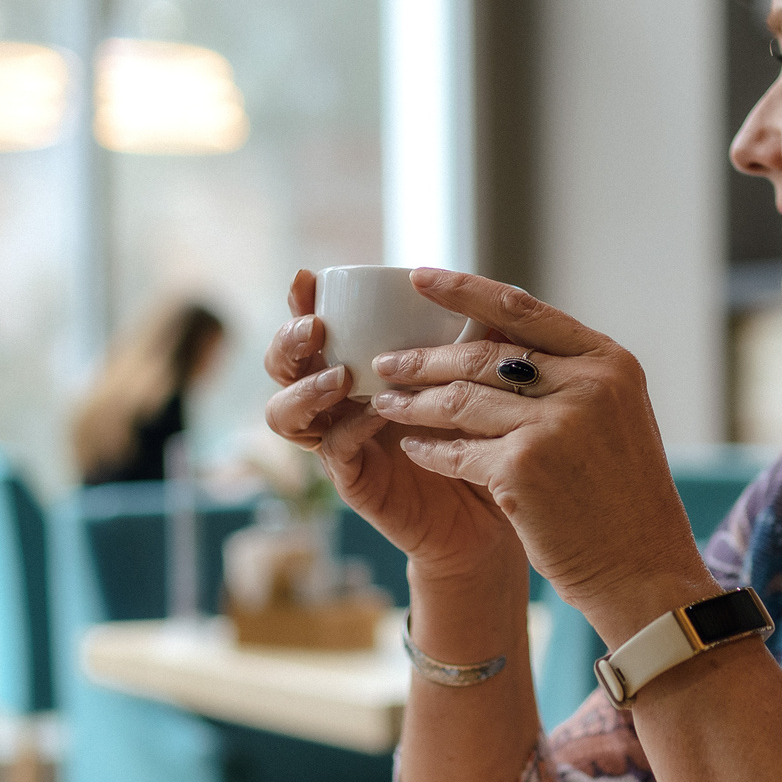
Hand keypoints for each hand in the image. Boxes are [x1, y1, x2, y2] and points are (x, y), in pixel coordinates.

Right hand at [261, 270, 523, 582]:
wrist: (501, 501)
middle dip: (287, 343)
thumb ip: (462, 336)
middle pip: (280, 368)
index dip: (299, 304)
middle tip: (315, 329)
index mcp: (356, 368)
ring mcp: (339, 442)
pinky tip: (376, 413)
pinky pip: (333, 450)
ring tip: (340, 376)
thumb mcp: (475, 375)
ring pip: (285, 414)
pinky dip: (350, 427)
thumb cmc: (485, 432)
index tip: (306, 279)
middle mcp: (337, 403)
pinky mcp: (354, 480)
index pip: (312, 330)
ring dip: (306, 389)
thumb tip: (467, 285)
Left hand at [367, 270, 716, 645]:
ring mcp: (554, 425)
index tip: (421, 277)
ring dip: (413, 402)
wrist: (643, 569)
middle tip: (385, 360)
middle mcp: (586, 384)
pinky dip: (429, 449)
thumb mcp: (612, 419)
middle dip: (424, 356)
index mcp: (609, 362)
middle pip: (483, 354)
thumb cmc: (624, 498)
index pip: (523, 309)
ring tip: (384, 402)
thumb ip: (567, 378)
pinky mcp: (522, 468)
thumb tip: (496, 342)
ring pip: (460, 400)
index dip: (465, 290)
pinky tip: (411, 448)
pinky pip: (456, 451)